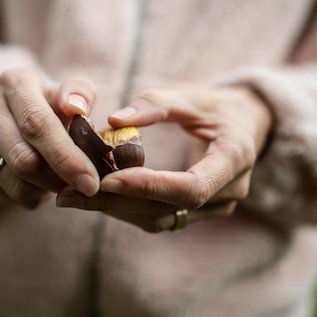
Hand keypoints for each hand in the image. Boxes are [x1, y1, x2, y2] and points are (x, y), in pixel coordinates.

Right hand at [0, 68, 101, 207]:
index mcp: (14, 82)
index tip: (91, 181)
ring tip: (63, 183)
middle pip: (23, 158)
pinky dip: (30, 196)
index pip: (37, 124)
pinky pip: (3, 192)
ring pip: (13, 180)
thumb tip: (76, 108)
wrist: (16, 114)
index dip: (66, 157)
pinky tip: (41, 185)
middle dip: (58, 180)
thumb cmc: (52, 105)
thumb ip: (80, 93)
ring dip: (45, 189)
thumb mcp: (70, 92)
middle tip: (85, 190)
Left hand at [56, 86, 272, 230]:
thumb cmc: (220, 107)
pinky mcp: (198, 212)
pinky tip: (95, 197)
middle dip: (117, 202)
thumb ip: (156, 105)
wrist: (248, 127)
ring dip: (115, 210)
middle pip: (168, 209)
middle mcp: (229, 192)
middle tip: (69, 194)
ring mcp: (215, 207)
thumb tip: (114, 119)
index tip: (107, 179)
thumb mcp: (193, 97)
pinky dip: (127, 208)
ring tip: (72, 197)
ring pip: (160, 219)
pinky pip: (160, 218)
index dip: (149, 186)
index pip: (191, 188)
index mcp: (235, 159)